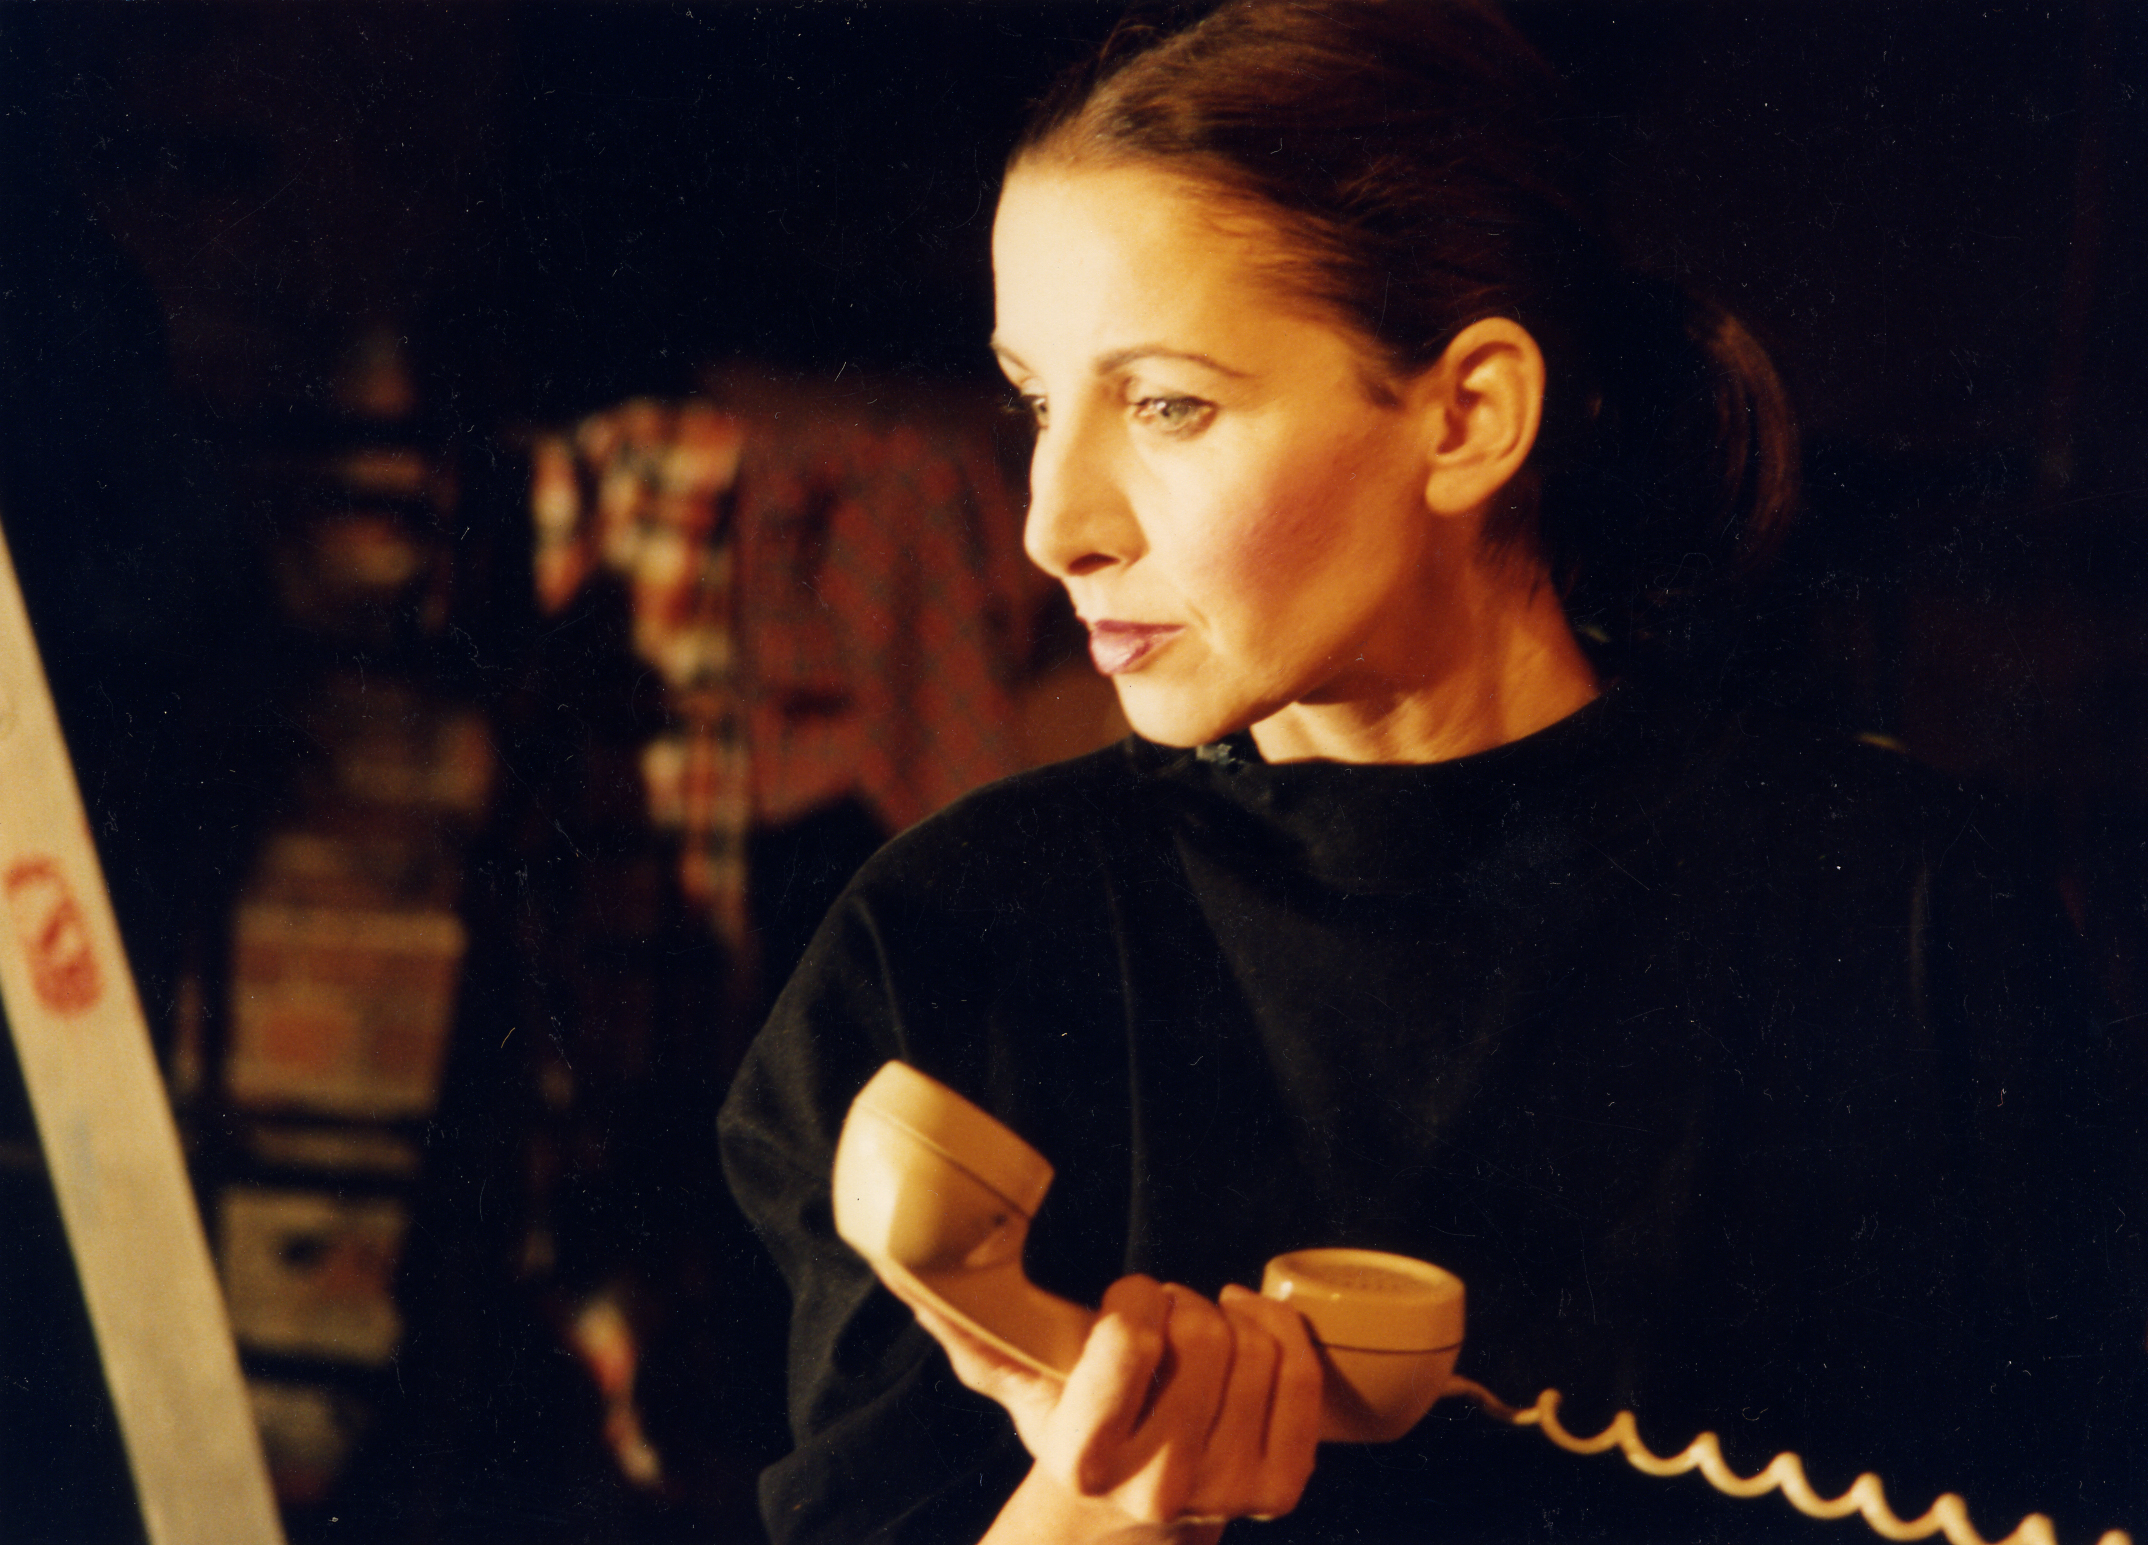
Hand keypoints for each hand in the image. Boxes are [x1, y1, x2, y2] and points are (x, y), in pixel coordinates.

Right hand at [892, 1273, 1323, 1537]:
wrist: (1128, 1518)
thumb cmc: (1073, 1428)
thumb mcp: (1017, 1385)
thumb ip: (972, 1328)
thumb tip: (914, 1275)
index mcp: (1086, 1455)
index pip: (1131, 1338)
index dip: (1135, 1297)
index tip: (1127, 1300)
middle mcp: (1159, 1482)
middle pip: (1203, 1337)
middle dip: (1182, 1304)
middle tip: (1164, 1315)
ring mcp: (1227, 1491)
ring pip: (1256, 1349)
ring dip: (1230, 1316)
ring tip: (1200, 1329)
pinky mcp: (1279, 1487)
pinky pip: (1301, 1375)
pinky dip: (1280, 1331)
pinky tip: (1249, 1325)